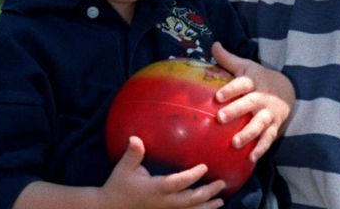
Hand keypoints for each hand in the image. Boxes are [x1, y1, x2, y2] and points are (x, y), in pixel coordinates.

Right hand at [101, 136, 225, 208]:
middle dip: (207, 193)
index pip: (178, 182)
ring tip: (221, 201)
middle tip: (221, 184)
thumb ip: (133, 154)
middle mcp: (163, 203)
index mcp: (156, 189)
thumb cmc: (118, 186)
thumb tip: (135, 137)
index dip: (192, 175)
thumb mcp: (123, 169)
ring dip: (207, 207)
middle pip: (190, 200)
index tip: (205, 167)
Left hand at [211, 42, 294, 161]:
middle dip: (236, 111)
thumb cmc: (260, 78)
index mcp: (253, 82)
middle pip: (248, 104)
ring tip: (236, 143)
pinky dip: (261, 149)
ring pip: (259, 125)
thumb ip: (228, 59)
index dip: (230, 90)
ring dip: (248, 134)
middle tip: (220, 119)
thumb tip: (213, 45)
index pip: (241, 84)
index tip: (217, 96)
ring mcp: (268, 114)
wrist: (288, 90)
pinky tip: (251, 159)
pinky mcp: (274, 127)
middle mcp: (261, 98)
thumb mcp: (246, 66)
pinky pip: (268, 139)